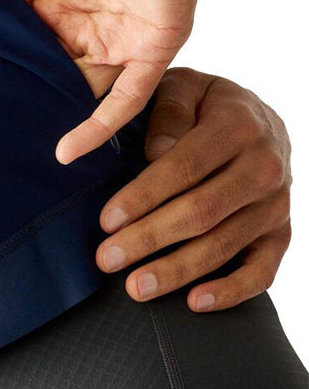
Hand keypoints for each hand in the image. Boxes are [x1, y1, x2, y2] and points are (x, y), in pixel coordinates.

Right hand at [0, 0, 218, 162]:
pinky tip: (67, 150)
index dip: (8, 65)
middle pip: (58, 73)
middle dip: (30, 97)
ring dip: (56, 116)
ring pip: (87, 91)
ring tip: (12, 147)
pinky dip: (99, 124)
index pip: (33, 44)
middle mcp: (95, 22)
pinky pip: (129, 94)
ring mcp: (125, 33)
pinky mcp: (156, 40)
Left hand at [96, 68, 291, 311]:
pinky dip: (230, 291)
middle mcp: (264, 167)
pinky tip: (194, 301)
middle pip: (201, 212)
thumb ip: (169, 110)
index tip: (106, 219)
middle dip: (149, 239)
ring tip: (135, 287)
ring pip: (223, 245)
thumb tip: (155, 152)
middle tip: (107, 258)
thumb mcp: (184, 87)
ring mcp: (276, 204)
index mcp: (237, 126)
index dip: (143, 196)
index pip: (184, 168)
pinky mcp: (281, 232)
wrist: (258, 117)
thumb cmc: (205, 102)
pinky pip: (262, 271)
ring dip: (177, 270)